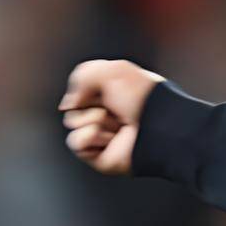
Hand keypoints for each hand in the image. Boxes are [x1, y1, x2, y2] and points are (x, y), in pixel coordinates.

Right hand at [59, 59, 165, 174]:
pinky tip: (111, 138)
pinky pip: (75, 142)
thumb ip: (82, 76)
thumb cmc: (142, 98)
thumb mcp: (112, 70)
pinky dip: (90, 136)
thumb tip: (68, 104)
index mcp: (109, 95)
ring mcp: (100, 135)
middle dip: (91, 104)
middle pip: (72, 106)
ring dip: (94, 120)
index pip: (78, 90)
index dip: (87, 88)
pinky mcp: (97, 154)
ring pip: (72, 123)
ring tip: (117, 125)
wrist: (157, 126)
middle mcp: (104, 115)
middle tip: (115, 109)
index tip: (106, 89)